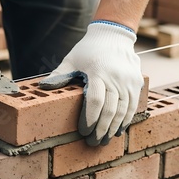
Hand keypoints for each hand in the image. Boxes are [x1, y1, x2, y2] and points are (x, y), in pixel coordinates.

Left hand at [39, 21, 142, 145]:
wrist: (113, 36)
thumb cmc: (88, 50)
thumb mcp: (71, 59)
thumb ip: (59, 75)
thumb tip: (42, 87)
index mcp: (97, 71)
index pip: (95, 101)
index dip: (90, 119)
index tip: (83, 131)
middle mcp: (115, 77)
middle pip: (110, 109)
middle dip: (101, 129)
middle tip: (93, 142)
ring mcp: (128, 80)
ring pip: (123, 110)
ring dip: (114, 128)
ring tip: (105, 140)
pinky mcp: (136, 82)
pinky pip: (133, 105)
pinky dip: (126, 119)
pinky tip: (118, 130)